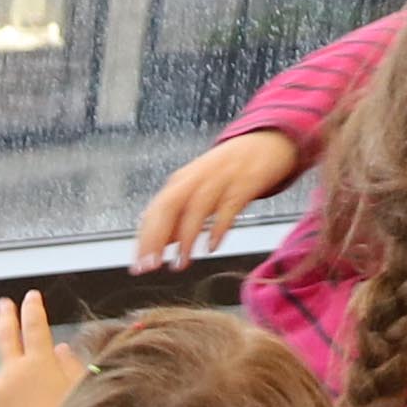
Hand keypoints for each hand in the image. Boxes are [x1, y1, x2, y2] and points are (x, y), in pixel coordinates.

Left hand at [0, 289, 85, 406]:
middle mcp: (13, 370)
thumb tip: (60, 348)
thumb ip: (70, 364)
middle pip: (6, 336)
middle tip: (4, 303)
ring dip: (19, 386)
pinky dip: (9, 405)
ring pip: (8, 379)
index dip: (33, 309)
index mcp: (39, 361)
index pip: (35, 326)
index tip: (30, 296)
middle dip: (6, 317)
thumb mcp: (78, 389)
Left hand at [132, 127, 301, 268]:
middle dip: (156, 238)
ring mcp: (220, 179)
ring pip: (195, 209)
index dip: (144, 239)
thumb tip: (160, 245)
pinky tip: (212, 246)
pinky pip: (228, 207)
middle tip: (151, 266)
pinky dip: (218, 228)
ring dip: (186, 239)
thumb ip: (180, 216)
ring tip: (181, 264)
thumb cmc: (229, 170)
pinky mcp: (245, 182)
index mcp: (181, 182)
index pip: (154, 212)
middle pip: (168, 207)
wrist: (268, 140)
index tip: (137, 265)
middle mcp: (196, 179)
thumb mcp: (198, 189)